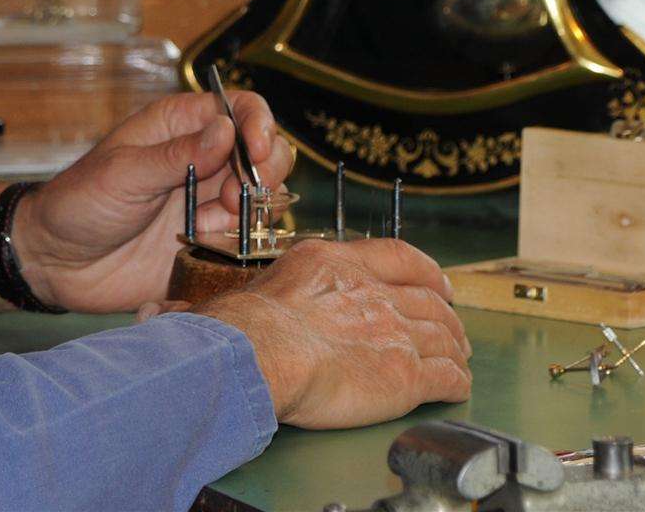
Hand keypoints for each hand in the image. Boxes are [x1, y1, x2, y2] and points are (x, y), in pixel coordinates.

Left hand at [12, 88, 293, 313]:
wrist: (56, 262)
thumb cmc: (79, 202)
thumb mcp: (124, 174)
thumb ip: (178, 155)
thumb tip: (228, 129)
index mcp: (180, 125)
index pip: (241, 108)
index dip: (260, 126)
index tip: (259, 153)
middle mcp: (203, 159)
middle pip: (266, 153)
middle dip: (262, 174)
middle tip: (233, 200)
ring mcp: (207, 200)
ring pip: (262, 197)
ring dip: (249, 212)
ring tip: (208, 226)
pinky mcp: (207, 240)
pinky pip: (245, 238)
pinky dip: (238, 242)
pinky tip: (203, 245)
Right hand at [191, 238, 471, 428]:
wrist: (260, 353)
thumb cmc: (241, 328)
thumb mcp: (253, 289)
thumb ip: (255, 295)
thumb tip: (185, 310)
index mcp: (338, 263)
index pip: (399, 257)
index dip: (427, 270)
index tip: (439, 281)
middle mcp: (373, 292)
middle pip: (428, 300)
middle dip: (447, 315)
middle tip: (453, 327)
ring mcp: (395, 331)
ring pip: (444, 337)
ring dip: (455, 349)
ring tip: (459, 359)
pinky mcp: (407, 374)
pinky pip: (446, 376)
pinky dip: (457, 382)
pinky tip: (457, 387)